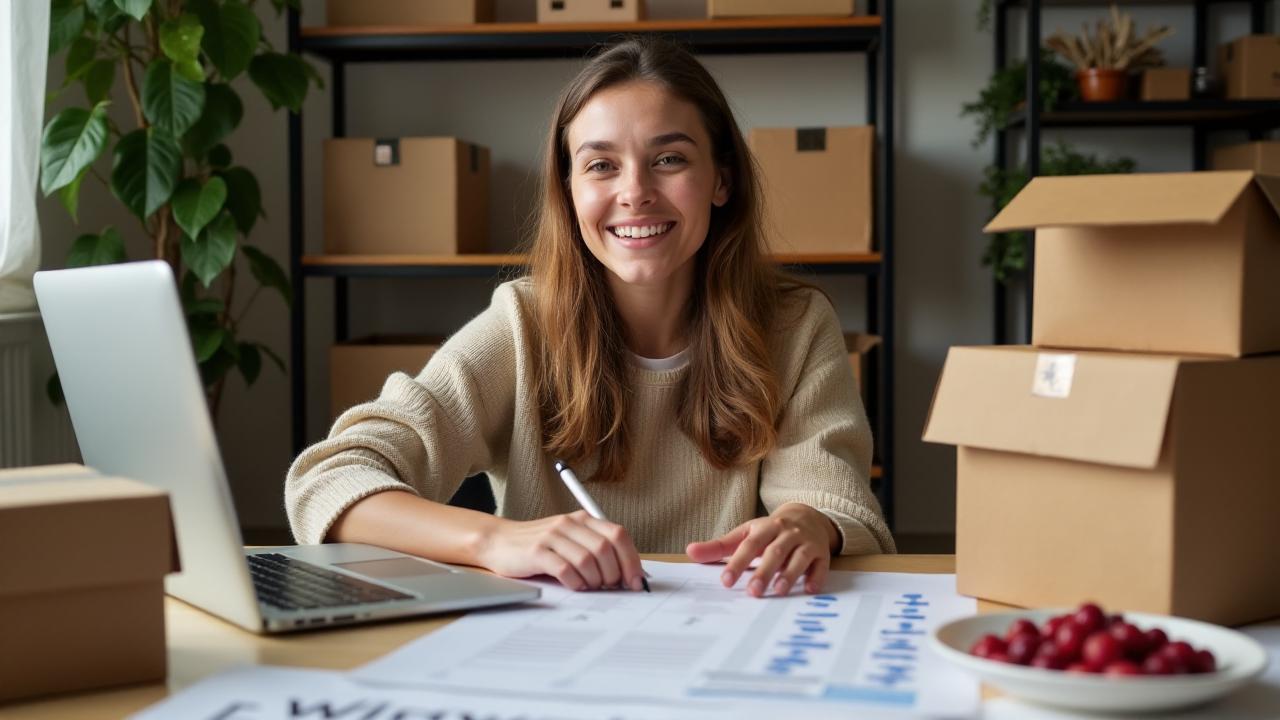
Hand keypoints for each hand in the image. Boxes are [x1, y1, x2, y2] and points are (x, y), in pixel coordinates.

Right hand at [475, 510, 645, 591]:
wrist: (499, 542)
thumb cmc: (539, 546)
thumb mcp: (570, 540)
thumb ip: (596, 550)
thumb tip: (629, 574)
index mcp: (583, 519)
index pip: (618, 535)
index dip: (632, 560)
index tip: (636, 581)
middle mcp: (569, 524)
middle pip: (605, 549)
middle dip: (614, 574)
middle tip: (610, 587)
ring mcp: (552, 536)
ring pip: (588, 560)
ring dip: (595, 580)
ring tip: (590, 586)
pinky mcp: (536, 552)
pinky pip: (565, 570)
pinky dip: (575, 583)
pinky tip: (574, 586)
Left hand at [685, 503, 837, 597]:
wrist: (807, 516)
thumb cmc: (769, 531)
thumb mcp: (745, 534)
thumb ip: (719, 547)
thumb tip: (690, 552)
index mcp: (764, 527)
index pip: (749, 545)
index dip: (738, 562)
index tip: (726, 581)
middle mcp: (786, 533)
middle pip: (774, 552)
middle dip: (764, 572)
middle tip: (753, 592)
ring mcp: (806, 542)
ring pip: (798, 557)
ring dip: (789, 574)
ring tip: (778, 592)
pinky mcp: (821, 553)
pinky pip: (821, 565)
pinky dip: (816, 577)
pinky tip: (809, 590)